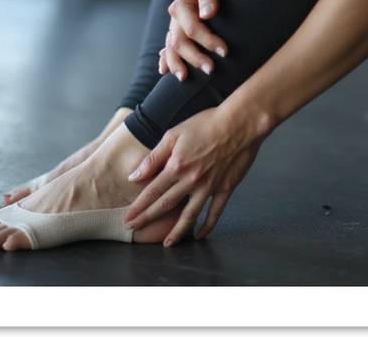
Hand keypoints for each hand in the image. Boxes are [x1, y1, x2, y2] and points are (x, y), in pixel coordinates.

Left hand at [122, 106, 265, 245]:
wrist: (240, 123)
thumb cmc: (207, 122)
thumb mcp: (175, 133)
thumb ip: (154, 157)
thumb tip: (134, 175)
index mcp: (176, 166)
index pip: (152, 192)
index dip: (138, 207)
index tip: (127, 218)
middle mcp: (191, 180)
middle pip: (165, 205)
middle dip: (147, 219)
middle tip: (133, 230)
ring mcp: (209, 187)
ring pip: (189, 216)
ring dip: (176, 232)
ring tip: (166, 244)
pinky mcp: (225, 189)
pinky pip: (215, 213)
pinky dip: (207, 226)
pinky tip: (199, 234)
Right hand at [160, 0, 229, 81]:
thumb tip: (208, 13)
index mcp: (180, 6)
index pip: (192, 29)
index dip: (207, 41)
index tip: (224, 51)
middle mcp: (175, 18)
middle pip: (179, 43)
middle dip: (194, 58)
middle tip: (211, 70)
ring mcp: (175, 25)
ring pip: (171, 48)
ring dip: (177, 63)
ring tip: (184, 78)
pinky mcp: (179, 30)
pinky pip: (169, 47)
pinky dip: (166, 59)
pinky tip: (164, 71)